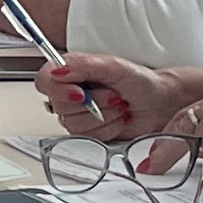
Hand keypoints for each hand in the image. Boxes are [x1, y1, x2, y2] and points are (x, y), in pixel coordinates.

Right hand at [38, 52, 181, 136]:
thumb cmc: (139, 81)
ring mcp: (77, 114)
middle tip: (113, 94)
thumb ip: (83, 65)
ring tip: (118, 105)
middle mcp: (70, 93)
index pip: (44, 80)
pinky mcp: (88, 132)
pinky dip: (108, 128)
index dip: (58, 89)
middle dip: (94, 103)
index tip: (80, 92)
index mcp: (71, 71)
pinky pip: (87, 137)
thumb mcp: (113, 65)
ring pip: (74, 124)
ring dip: (104, 116)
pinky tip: (117, 119)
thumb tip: (58, 69)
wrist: (158, 103)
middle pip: (60, 106)